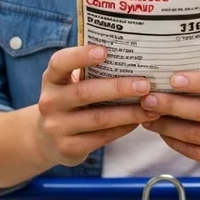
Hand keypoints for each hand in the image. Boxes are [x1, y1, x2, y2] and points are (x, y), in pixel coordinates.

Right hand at [36, 46, 159, 166]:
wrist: (47, 139)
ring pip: (98, 118)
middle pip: (85, 92)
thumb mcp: (69, 84)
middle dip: (118, 88)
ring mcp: (56, 127)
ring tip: (151, 106)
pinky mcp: (68, 148)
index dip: (80, 56)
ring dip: (128, 112)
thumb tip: (132, 58)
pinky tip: (139, 121)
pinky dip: (123, 128)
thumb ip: (90, 72)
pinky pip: (101, 137)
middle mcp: (49, 102)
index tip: (104, 51)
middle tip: (145, 84)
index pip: (60, 63)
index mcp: (51, 79)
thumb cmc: (70, 102)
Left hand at [140, 72, 199, 173]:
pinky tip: (163, 133)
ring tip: (148, 117)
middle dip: (172, 105)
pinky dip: (175, 142)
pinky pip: (195, 152)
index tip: (172, 79)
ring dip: (167, 126)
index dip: (198, 82)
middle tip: (148, 99)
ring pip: (195, 135)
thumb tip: (170, 78)